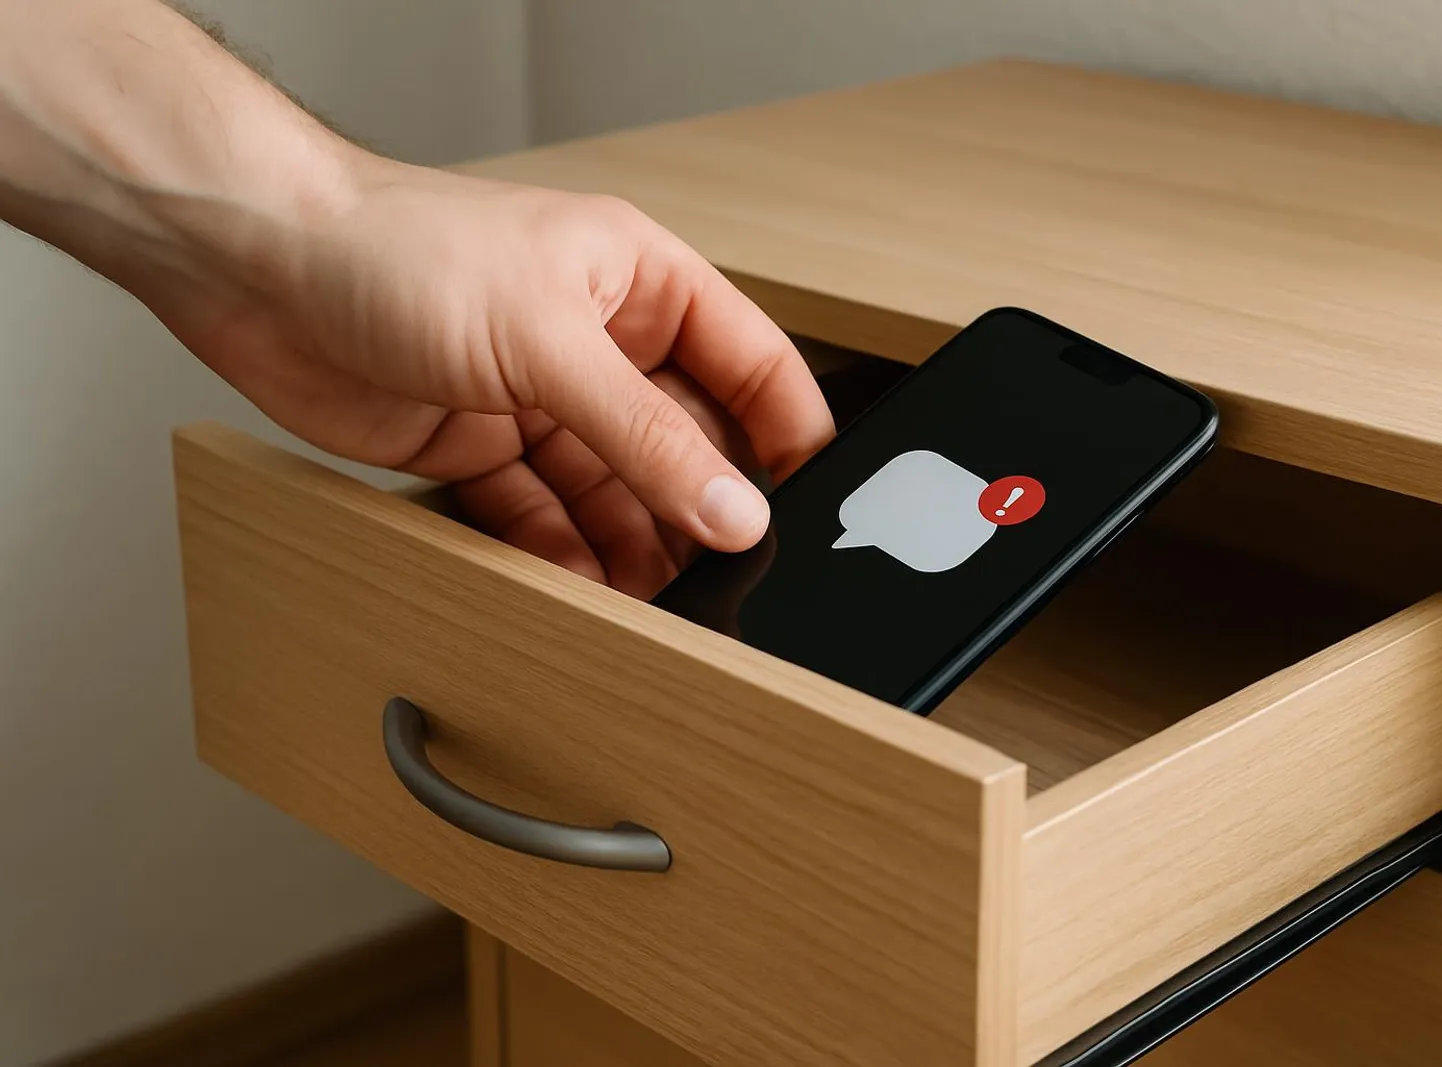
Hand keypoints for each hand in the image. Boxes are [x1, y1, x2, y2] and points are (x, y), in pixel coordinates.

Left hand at [131, 156, 835, 598]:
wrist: (258, 271)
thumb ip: (644, 435)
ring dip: (632, 545)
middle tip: (723, 576)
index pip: (751, 366)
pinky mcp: (481, 448)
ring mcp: (541, 400)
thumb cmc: (396, 247)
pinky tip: (581, 588)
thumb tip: (730, 507)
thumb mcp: (546, 341)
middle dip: (699, 509)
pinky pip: (543, 516)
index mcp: (640, 284)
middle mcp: (598, 344)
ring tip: (654, 601)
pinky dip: (561, 556)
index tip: (807, 510)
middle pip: (682, 444)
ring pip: (615, 491)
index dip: (787, 438)